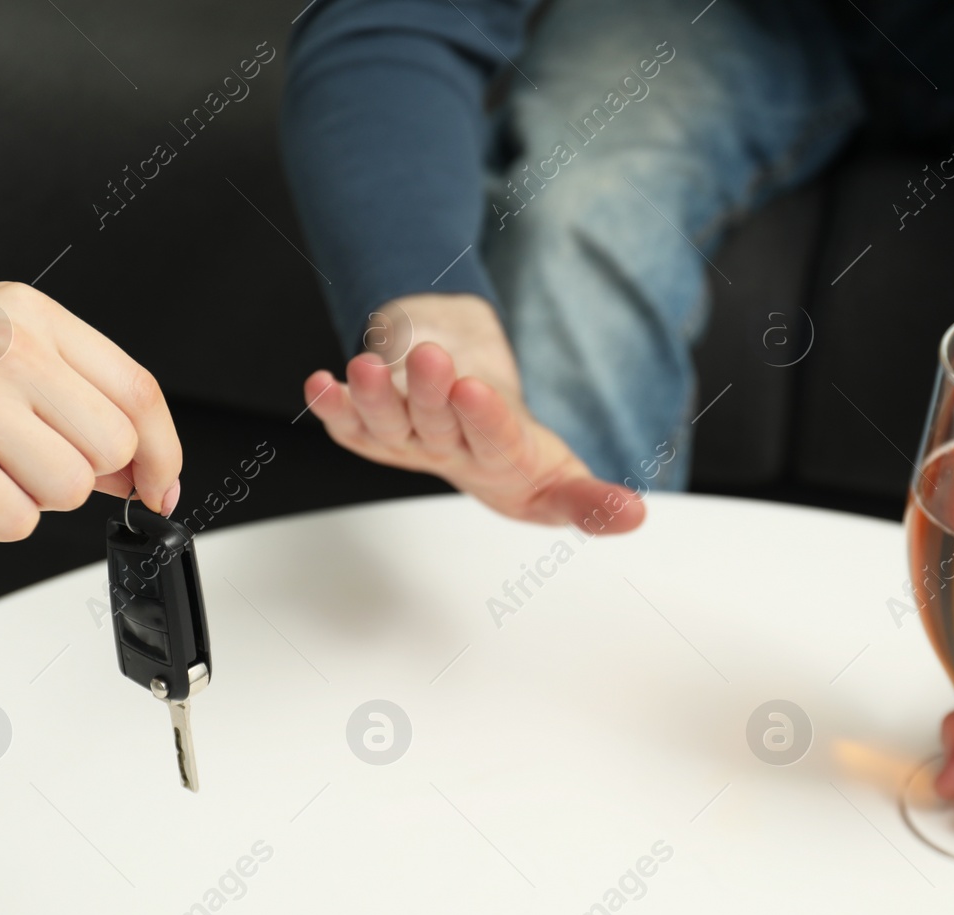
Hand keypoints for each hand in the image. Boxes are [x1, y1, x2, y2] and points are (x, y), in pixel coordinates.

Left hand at [304, 293, 644, 532]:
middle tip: (431, 359)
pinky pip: (345, 424)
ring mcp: (405, 441)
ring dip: (372, 397)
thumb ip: (591, 502)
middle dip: (429, 393)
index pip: (493, 444)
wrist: (467, 429)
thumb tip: (636, 517)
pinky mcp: (372, 432)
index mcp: (498, 468)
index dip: (483, 420)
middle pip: (435, 424)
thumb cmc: (514, 454)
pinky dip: (328, 407)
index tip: (475, 391)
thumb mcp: (562, 478)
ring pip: (386, 421)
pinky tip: (317, 384)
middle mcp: (446, 453)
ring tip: (365, 367)